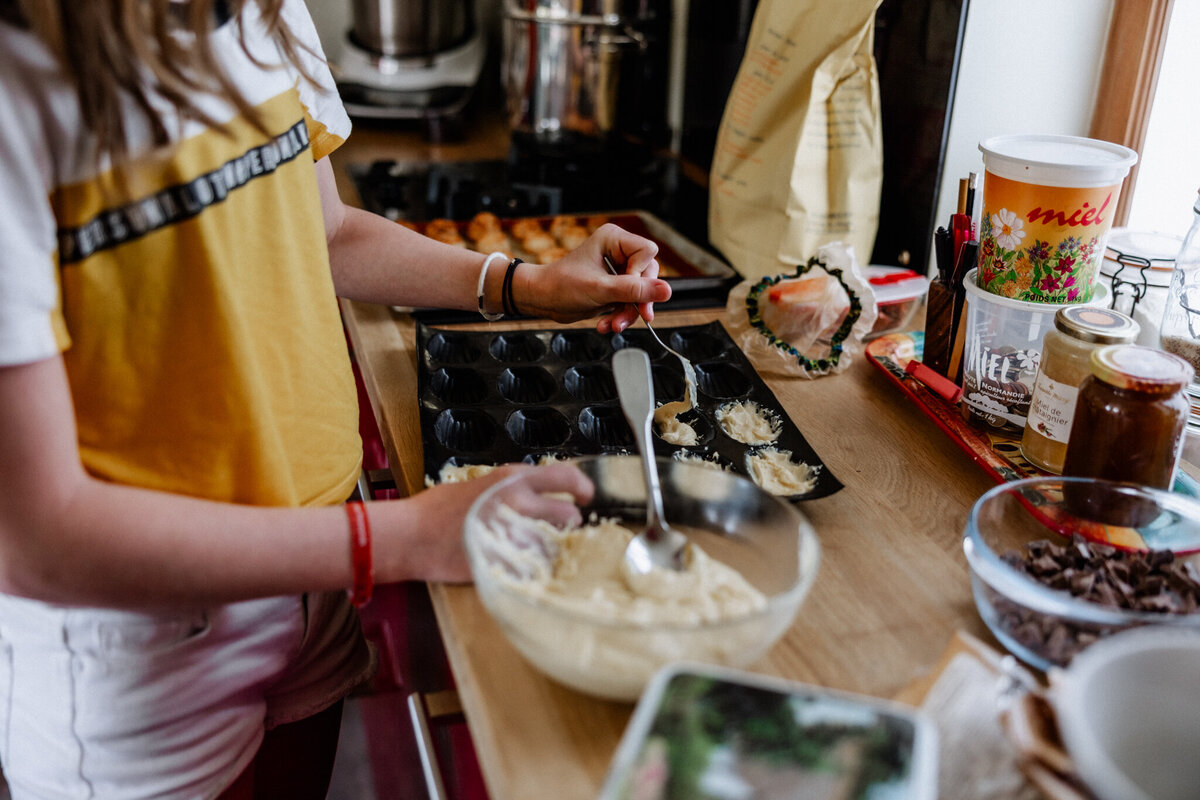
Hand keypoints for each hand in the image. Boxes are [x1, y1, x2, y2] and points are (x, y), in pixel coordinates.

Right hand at [376, 463, 594, 583]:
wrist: (412, 536)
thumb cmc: (437, 509)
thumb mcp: (480, 484)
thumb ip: (511, 488)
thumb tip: (535, 495)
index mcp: (513, 480)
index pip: (565, 477)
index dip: (583, 487)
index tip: (586, 496)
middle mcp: (519, 504)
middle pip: (568, 516)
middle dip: (567, 525)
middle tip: (557, 530)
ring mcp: (515, 536)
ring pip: (555, 546)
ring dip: (550, 549)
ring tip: (532, 550)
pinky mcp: (507, 564)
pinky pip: (536, 570)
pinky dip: (533, 570)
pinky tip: (519, 567)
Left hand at [514, 223, 670, 331]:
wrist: (541, 300)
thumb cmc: (560, 286)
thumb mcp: (599, 289)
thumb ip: (633, 290)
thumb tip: (667, 291)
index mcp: (614, 239)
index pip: (647, 253)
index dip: (641, 275)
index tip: (626, 291)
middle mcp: (618, 251)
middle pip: (648, 275)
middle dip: (637, 300)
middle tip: (633, 316)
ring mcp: (618, 270)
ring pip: (641, 292)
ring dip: (628, 313)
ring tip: (613, 325)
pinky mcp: (615, 286)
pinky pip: (630, 301)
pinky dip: (621, 315)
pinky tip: (607, 323)